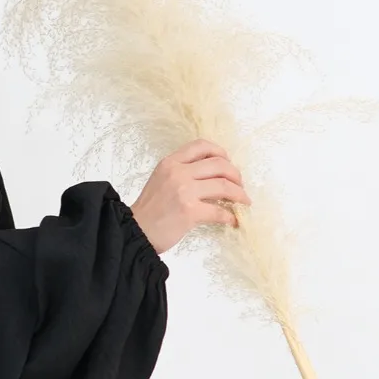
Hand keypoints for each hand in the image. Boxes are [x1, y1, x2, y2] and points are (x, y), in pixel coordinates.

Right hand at [130, 139, 251, 254]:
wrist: (134, 233)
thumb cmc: (148, 212)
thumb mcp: (160, 181)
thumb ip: (181, 173)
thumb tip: (211, 176)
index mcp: (170, 163)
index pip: (202, 146)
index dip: (220, 152)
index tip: (228, 163)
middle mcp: (178, 173)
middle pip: (219, 164)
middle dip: (236, 175)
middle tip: (240, 185)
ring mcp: (184, 191)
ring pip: (224, 185)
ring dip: (239, 194)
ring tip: (243, 202)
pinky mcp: (190, 212)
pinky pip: (219, 211)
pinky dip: (231, 217)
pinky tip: (233, 221)